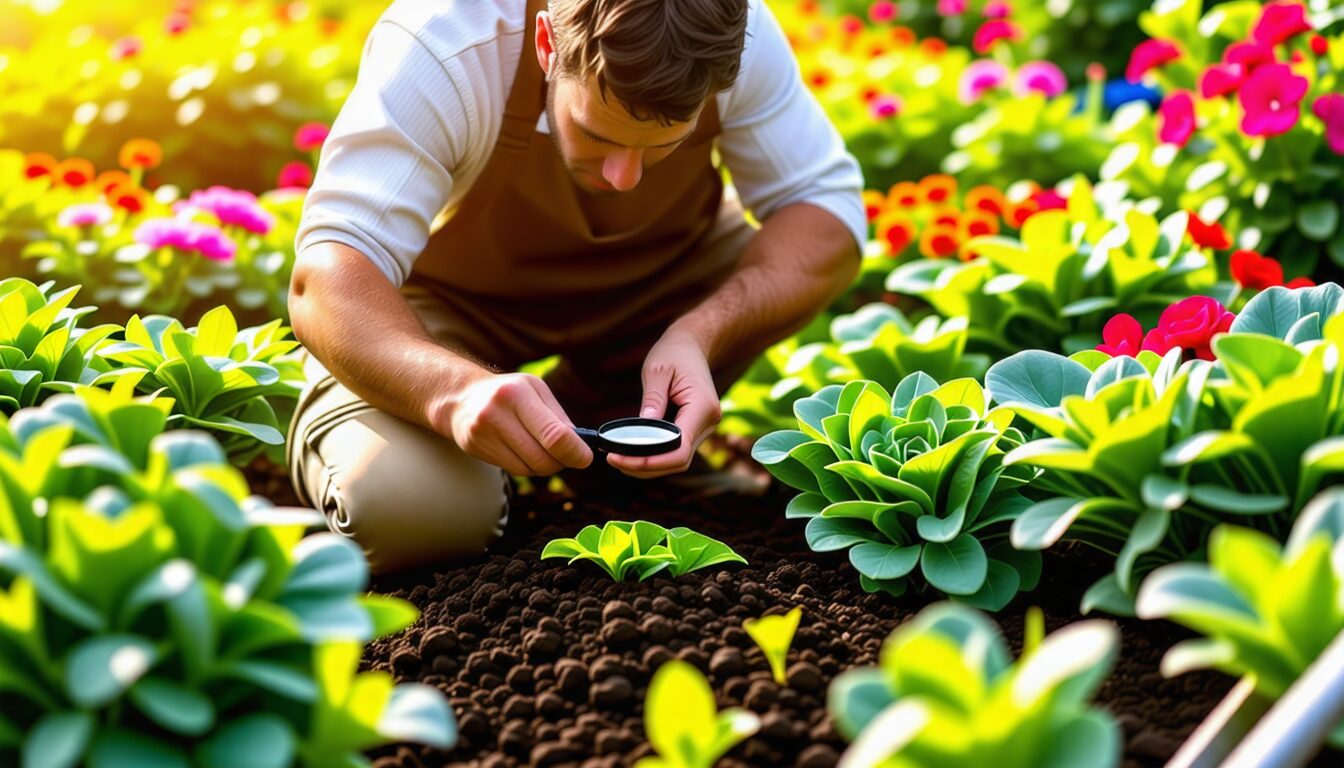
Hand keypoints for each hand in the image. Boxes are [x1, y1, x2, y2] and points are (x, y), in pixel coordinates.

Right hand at [445, 372, 593, 475]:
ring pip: (528, 469)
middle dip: (562, 462)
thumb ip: (557, 417)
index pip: (554, 435)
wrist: (461, 397)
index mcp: (517, 394)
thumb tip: (579, 445)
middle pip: (542, 458)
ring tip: (547, 452)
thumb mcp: (535, 390)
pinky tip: (527, 453)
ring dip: (545, 466)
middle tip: (569, 456)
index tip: (586, 458)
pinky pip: (514, 471)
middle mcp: (497, 413)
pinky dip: (528, 467)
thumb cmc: (508, 392)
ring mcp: (482, 433)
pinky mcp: (475, 449)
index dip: (575, 452)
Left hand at [608, 331, 720, 477]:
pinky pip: (677, 451)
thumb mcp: (657, 370)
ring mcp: (705, 428)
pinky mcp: (696, 430)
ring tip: (619, 460)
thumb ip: (652, 399)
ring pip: (678, 460)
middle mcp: (708, 422)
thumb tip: (643, 428)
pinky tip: (633, 454)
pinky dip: (656, 457)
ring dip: (650, 466)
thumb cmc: (674, 353)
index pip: (680, 448)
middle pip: (679, 460)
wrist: (692, 346)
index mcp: (702, 406)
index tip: (621, 458)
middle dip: (646, 467)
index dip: (651, 460)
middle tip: (613, 460)